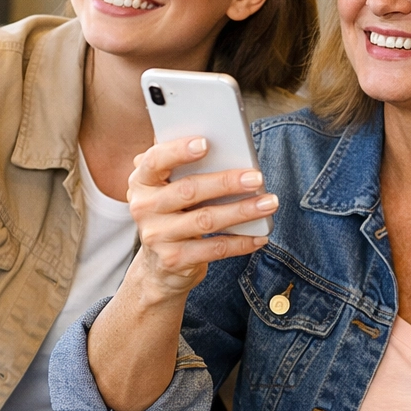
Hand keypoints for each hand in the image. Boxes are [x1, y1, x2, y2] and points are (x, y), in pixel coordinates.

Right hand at [126, 138, 276, 299]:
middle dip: (226, 182)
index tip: (206, 143)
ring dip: (242, 211)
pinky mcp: (174, 259)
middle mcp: (144, 208)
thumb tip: (221, 145)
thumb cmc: (172, 216)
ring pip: (206, 220)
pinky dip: (241, 242)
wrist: (159, 268)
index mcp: (142, 182)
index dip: (178, 151)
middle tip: (256, 178)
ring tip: (268, 203)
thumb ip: (183, 167)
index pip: (155, 160)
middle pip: (189, 191)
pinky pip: (214, 249)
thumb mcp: (168, 190)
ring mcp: (157, 236)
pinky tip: (260, 236)